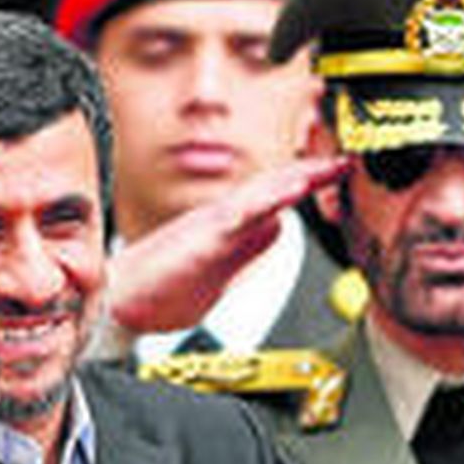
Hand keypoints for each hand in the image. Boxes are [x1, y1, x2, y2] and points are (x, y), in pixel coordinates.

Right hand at [105, 156, 349, 333]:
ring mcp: (213, 227)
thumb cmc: (159, 291)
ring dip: (296, 179)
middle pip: (275, 187)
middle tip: (345, 159)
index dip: (310, 181)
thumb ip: (249, 249)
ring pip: (262, 195)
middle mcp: (224, 219)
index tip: (341, 170)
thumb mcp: (221, 272)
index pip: (277, 197)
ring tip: (327, 167)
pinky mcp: (203, 241)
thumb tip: (277, 229)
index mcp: (231, 227)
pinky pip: (240, 217)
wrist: (117, 305)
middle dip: (313, 171)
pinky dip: (267, 203)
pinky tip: (289, 195)